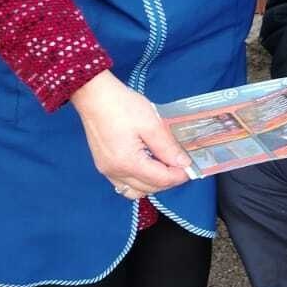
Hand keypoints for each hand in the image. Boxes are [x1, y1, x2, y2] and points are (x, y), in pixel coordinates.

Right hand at [71, 70, 191, 199]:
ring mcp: (107, 170)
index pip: (161, 180)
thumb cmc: (121, 106)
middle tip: (180, 165)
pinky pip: (123, 183)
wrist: (94, 95)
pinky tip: (147, 166)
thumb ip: (168, 147)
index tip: (191, 167)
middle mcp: (115, 172)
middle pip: (149, 188)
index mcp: (128, 163)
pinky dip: (138, 180)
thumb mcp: (151, 124)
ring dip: (153, 183)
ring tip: (164, 166)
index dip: (179, 176)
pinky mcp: (103, 164)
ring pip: (135, 190)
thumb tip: (183, 163)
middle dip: (168, 180)